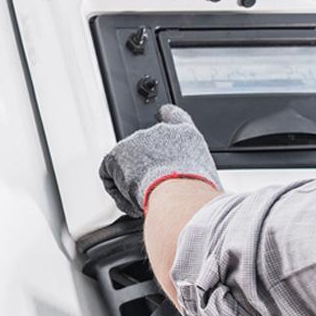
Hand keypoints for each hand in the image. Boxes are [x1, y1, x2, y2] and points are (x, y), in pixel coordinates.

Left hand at [98, 105, 220, 216]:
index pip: (175, 116)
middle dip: (147, 165)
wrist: (177, 196)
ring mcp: (136, 141)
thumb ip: (192, 170)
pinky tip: (131, 201)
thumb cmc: (194, 191)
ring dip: (133, 180)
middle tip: (153, 186)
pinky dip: (117, 191)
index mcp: (186, 135)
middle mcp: (159, 132)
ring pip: (128, 163)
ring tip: (145, 198)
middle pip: (147, 144)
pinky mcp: (116, 155)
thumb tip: (188, 181)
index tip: (162, 114)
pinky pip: (109, 174)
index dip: (167, 115)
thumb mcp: (205, 176)